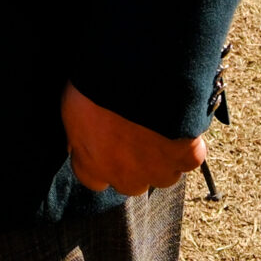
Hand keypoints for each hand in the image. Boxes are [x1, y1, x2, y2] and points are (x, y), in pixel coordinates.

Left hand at [62, 83, 204, 196]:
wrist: (134, 77)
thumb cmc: (95, 88)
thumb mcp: (70, 109)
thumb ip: (76, 135)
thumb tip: (73, 146)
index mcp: (93, 165)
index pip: (93, 180)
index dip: (99, 164)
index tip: (103, 147)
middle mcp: (125, 177)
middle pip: (130, 184)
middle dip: (133, 166)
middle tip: (134, 136)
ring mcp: (158, 171)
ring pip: (163, 176)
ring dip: (162, 159)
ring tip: (159, 130)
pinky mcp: (186, 158)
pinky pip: (190, 158)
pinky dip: (188, 145)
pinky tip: (180, 125)